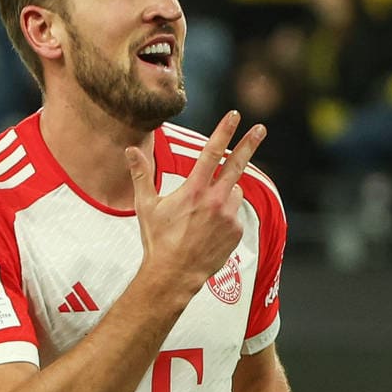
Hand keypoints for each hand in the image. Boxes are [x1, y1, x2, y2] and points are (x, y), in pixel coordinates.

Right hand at [126, 111, 265, 294]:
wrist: (174, 275)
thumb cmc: (158, 240)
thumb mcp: (146, 206)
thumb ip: (141, 174)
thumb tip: (131, 150)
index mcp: (194, 190)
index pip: (211, 152)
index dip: (224, 131)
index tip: (234, 116)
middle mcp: (215, 200)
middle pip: (237, 164)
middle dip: (249, 143)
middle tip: (261, 128)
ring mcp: (228, 216)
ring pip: (234, 191)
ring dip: (226, 191)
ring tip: (204, 210)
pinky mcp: (236, 231)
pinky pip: (235, 212)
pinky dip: (226, 212)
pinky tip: (209, 227)